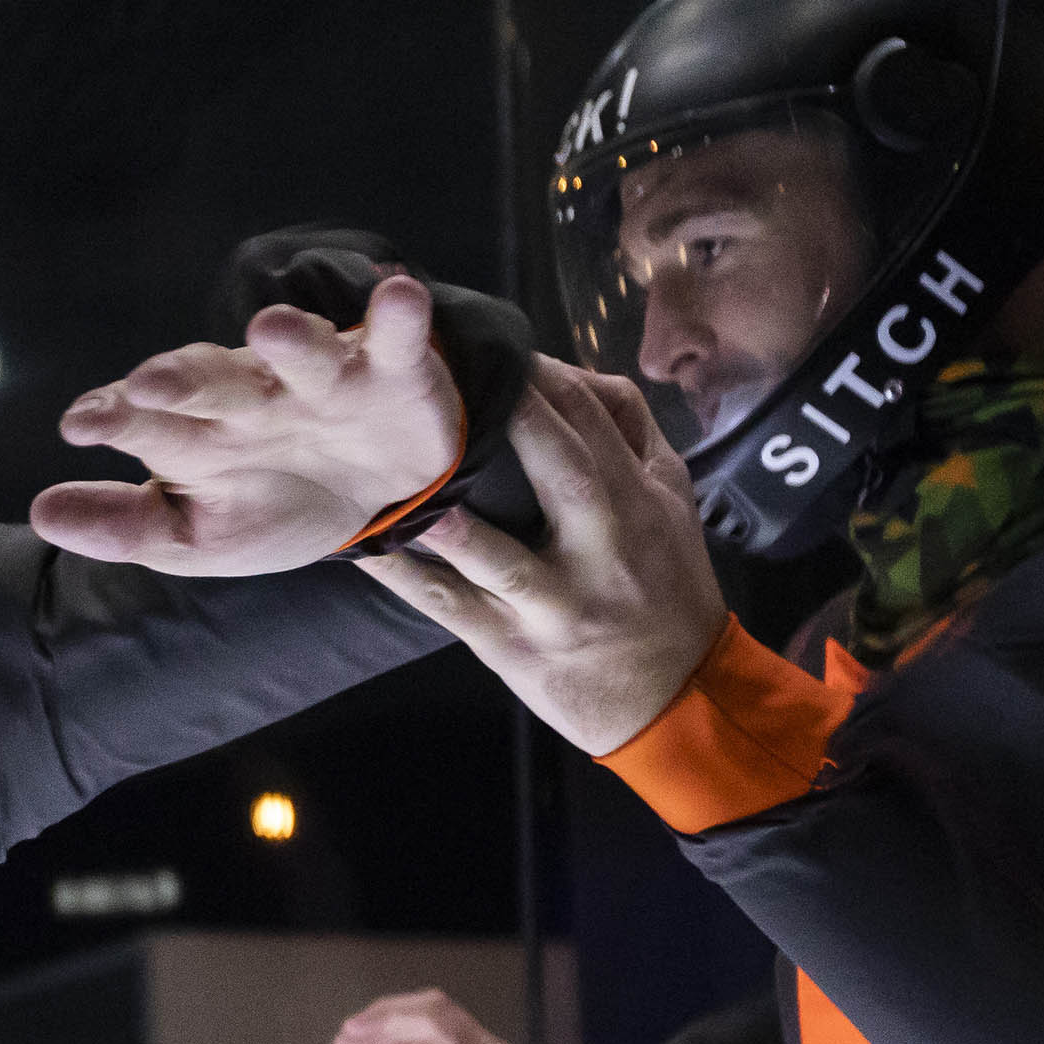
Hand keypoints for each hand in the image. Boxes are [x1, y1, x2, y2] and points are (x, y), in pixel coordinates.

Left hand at [28, 271, 465, 572]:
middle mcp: (250, 394)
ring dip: (290, 338)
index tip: (81, 424)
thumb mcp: (194, 535)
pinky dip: (397, 317)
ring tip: (270, 329)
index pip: (146, 420)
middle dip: (182, 380)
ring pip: (300, 351)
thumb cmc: (270, 505)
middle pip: (211, 380)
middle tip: (147, 386)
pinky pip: (393, 339)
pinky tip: (397, 292)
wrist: (378, 497)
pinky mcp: (388, 370)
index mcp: (196, 432)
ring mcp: (319, 377)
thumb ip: (124, 526)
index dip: (114, 417)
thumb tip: (42, 512)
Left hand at [374, 358, 727, 756]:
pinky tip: (363, 546)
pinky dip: (406, 578)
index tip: (496, 346)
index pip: (597, 423)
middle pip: (561, 472)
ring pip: (501, 557)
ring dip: (450, 520)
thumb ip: (632, 432)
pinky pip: (452, 609)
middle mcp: (603, 551)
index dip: (548, 378)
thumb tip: (577, 372)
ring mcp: (555, 605)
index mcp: (640, 503)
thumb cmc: (668, 588)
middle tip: (450, 375)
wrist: (681, 697)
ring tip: (398, 474)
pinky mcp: (513, 648)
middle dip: (515, 419)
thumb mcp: (672, 502)